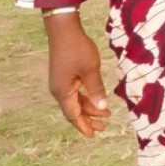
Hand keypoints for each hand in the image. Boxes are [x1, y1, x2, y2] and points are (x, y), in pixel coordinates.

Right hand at [46, 19, 109, 137]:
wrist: (64, 30)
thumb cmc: (77, 49)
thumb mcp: (90, 70)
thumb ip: (96, 90)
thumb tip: (102, 109)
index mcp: (62, 91)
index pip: (73, 115)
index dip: (84, 126)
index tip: (93, 135)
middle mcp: (59, 90)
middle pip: (73, 110)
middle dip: (88, 119)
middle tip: (103, 127)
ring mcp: (60, 83)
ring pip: (75, 101)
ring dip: (89, 108)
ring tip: (105, 114)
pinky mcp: (64, 75)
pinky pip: (75, 92)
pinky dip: (86, 97)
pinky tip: (96, 99)